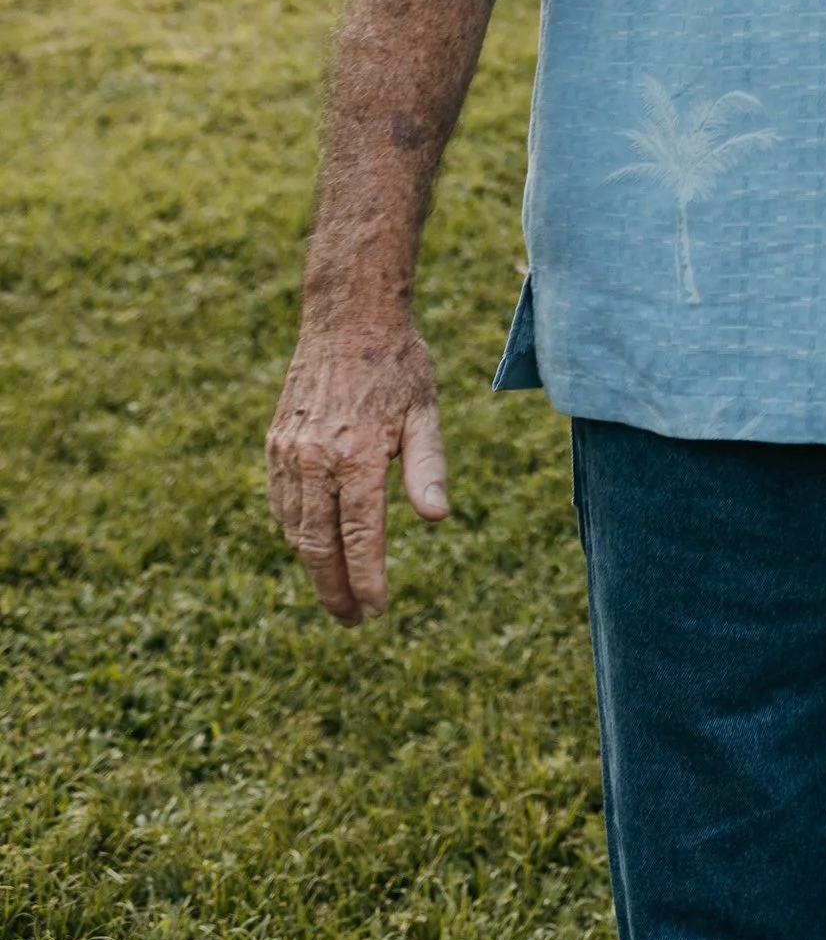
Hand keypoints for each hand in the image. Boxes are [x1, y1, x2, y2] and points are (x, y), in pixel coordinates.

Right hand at [265, 312, 447, 623]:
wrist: (347, 318)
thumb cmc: (397, 365)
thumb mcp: (424, 411)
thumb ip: (428, 466)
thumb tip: (437, 518)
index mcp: (359, 454)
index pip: (360, 538)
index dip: (367, 581)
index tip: (376, 611)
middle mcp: (317, 459)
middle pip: (319, 547)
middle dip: (335, 591)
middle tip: (352, 621)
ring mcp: (290, 453)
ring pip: (296, 530)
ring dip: (314, 567)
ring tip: (337, 590)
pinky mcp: (275, 445)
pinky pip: (281, 504)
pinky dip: (295, 532)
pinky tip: (314, 544)